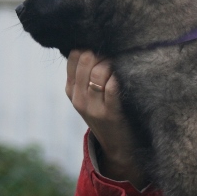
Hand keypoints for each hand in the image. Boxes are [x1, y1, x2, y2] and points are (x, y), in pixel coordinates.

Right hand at [66, 50, 146, 188]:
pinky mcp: (110, 113)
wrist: (117, 147)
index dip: (92, 48)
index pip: (75, 56)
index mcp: (71, 90)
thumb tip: (96, 48)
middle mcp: (78, 97)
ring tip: (123, 67)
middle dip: (104, 53)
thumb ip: (87, 77)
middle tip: (117, 57)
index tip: (106, 51)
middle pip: (86, 60)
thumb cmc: (107, 115)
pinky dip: (120, 78)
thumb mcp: (89, 97)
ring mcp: (93, 107)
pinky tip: (126, 77)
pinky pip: (112, 87)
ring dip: (114, 64)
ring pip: (99, 72)